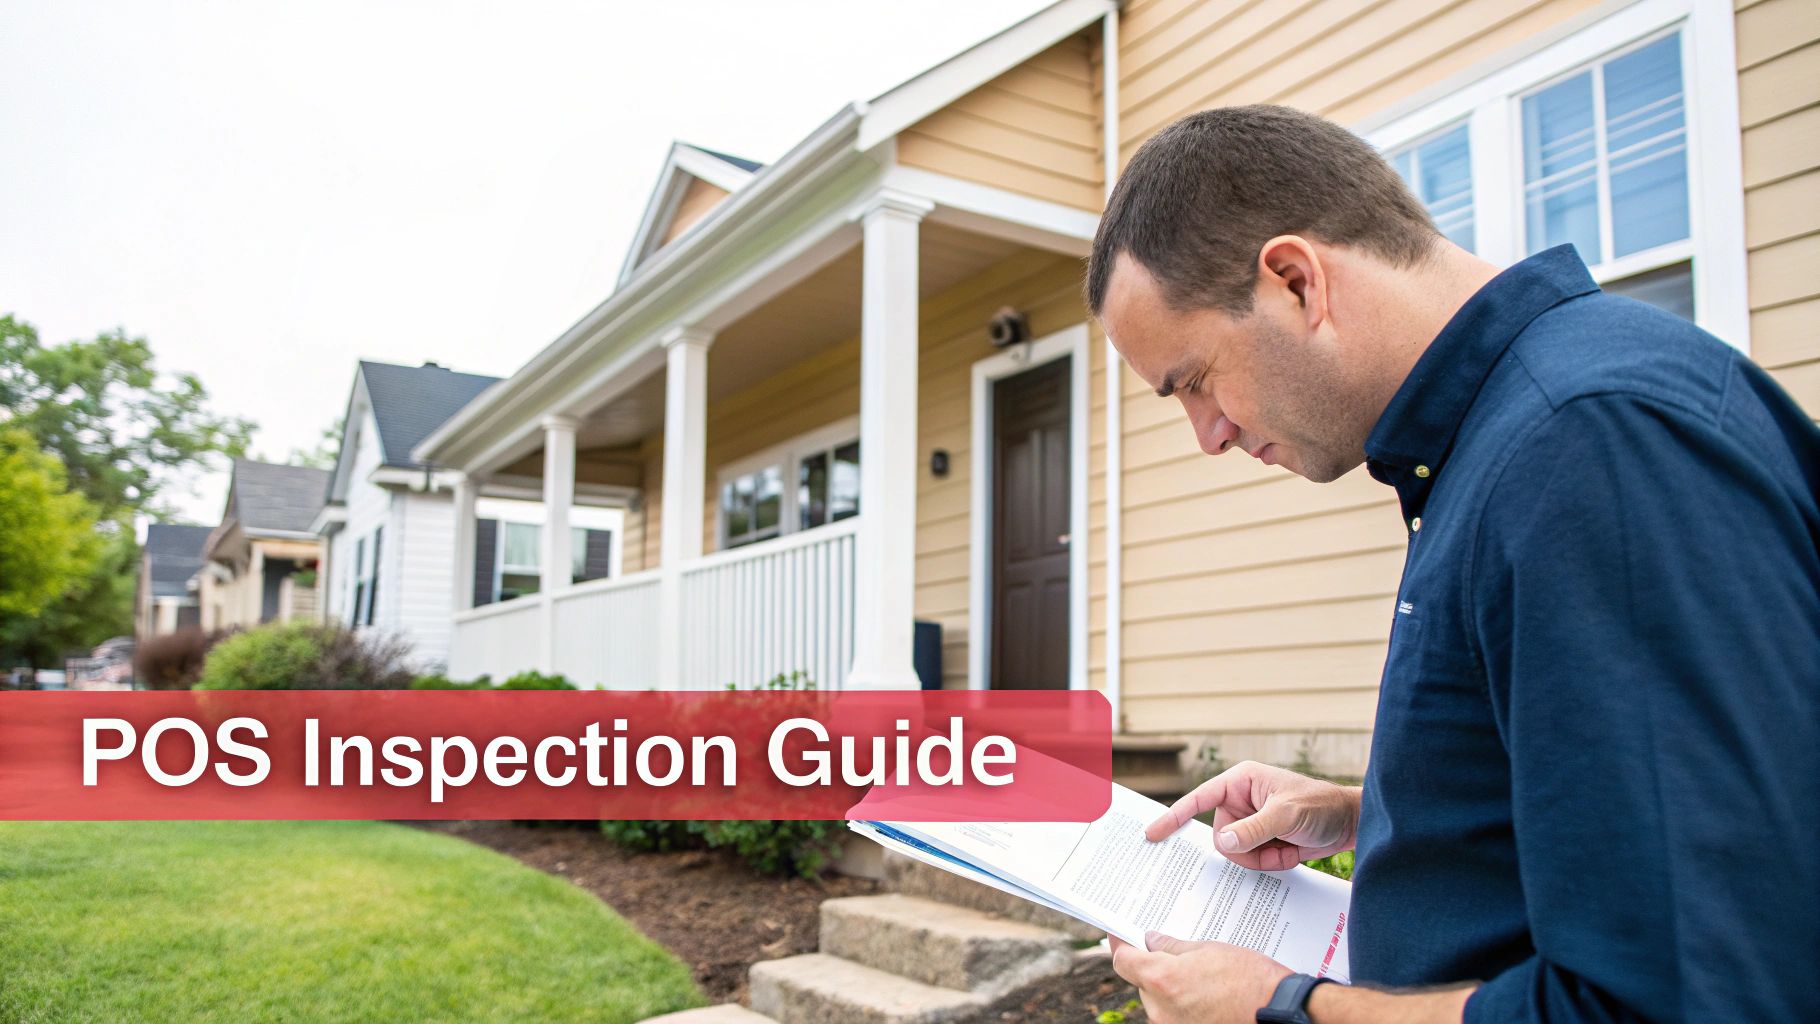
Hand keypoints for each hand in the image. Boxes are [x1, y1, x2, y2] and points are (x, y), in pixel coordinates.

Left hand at [1110, 932, 1290, 1023]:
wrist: (1281, 1013)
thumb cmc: (1251, 979)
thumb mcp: (1210, 950)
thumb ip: (1174, 947)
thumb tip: (1153, 941)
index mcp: (1162, 980)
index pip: (1123, 961)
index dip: (1121, 944)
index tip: (1120, 934)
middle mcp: (1160, 1010)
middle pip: (1143, 982)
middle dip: (1154, 966)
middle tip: (1174, 952)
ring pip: (1159, 1001)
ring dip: (1171, 987)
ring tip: (1200, 975)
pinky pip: (1175, 1016)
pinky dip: (1184, 1004)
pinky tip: (1206, 994)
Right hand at [1146, 760, 1358, 870]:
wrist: (1351, 824)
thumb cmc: (1321, 806)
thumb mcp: (1287, 815)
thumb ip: (1254, 829)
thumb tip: (1222, 843)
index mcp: (1240, 782)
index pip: (1198, 799)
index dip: (1174, 817)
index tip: (1152, 834)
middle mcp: (1241, 801)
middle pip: (1221, 837)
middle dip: (1247, 849)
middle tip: (1274, 845)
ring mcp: (1251, 823)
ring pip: (1236, 854)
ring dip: (1262, 858)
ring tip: (1287, 847)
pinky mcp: (1262, 841)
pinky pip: (1252, 862)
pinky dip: (1272, 863)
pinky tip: (1291, 852)